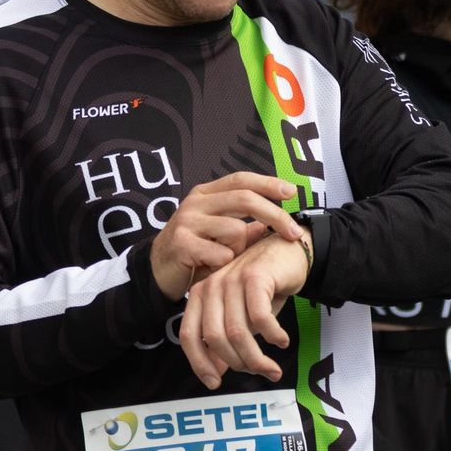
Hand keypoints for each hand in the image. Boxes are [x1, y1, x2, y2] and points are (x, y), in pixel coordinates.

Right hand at [149, 173, 303, 300]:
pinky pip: (222, 253)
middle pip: (245, 199)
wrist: (157, 270)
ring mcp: (187, 221)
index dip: (268, 183)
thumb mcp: (218, 232)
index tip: (292, 193)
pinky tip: (212, 267)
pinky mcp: (182, 244)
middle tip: (293, 233)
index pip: (241, 179)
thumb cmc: (194, 249)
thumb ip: (244, 225)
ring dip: (239, 249)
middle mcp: (195, 202)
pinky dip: (224, 263)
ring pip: (236, 230)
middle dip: (275, 215)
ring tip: (224, 257)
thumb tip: (274, 222)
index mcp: (205, 193)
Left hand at [179, 230, 310, 388]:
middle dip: (238, 363)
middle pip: (214, 338)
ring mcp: (231, 279)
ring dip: (257, 358)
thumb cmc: (264, 288)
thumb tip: (217, 374)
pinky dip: (273, 335)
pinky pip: (260, 318)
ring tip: (272, 368)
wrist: (288, 251)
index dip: (199, 363)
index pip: (189, 335)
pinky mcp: (255, 276)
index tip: (214, 383)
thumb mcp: (242, 317)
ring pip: (237, 332)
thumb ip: (227, 341)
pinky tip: (282, 341)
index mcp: (200, 295)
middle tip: (259, 372)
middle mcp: (211, 286)